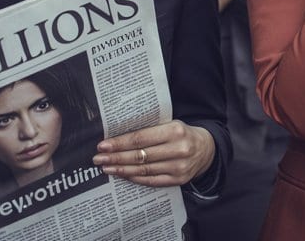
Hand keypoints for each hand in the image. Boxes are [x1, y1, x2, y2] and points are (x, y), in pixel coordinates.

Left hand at [93, 121, 215, 186]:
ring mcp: (179, 167)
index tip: (103, 145)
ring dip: (122, 170)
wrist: (207, 149)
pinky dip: (135, 178)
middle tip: (98, 159)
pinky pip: (152, 181)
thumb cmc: (182, 134)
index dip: (120, 143)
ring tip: (106, 168)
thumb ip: (150, 130)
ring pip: (144, 170)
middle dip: (116, 157)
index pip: (141, 138)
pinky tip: (123, 175)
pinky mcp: (179, 180)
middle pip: (140, 155)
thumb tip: (118, 137)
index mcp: (175, 130)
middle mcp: (178, 149)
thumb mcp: (171, 124)